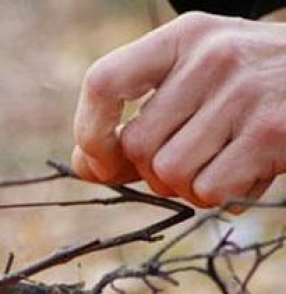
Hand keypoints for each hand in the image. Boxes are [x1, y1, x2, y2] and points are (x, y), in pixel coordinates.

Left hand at [72, 12, 285, 209]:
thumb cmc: (250, 88)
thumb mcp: (194, 81)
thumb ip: (137, 119)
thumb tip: (85, 165)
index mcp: (182, 38)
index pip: (103, 83)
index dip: (89, 130)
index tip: (100, 157)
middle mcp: (212, 57)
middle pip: (136, 145)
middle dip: (150, 171)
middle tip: (185, 161)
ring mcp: (244, 92)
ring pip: (168, 173)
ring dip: (184, 187)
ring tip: (217, 165)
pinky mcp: (272, 131)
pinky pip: (207, 190)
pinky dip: (217, 196)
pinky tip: (243, 173)